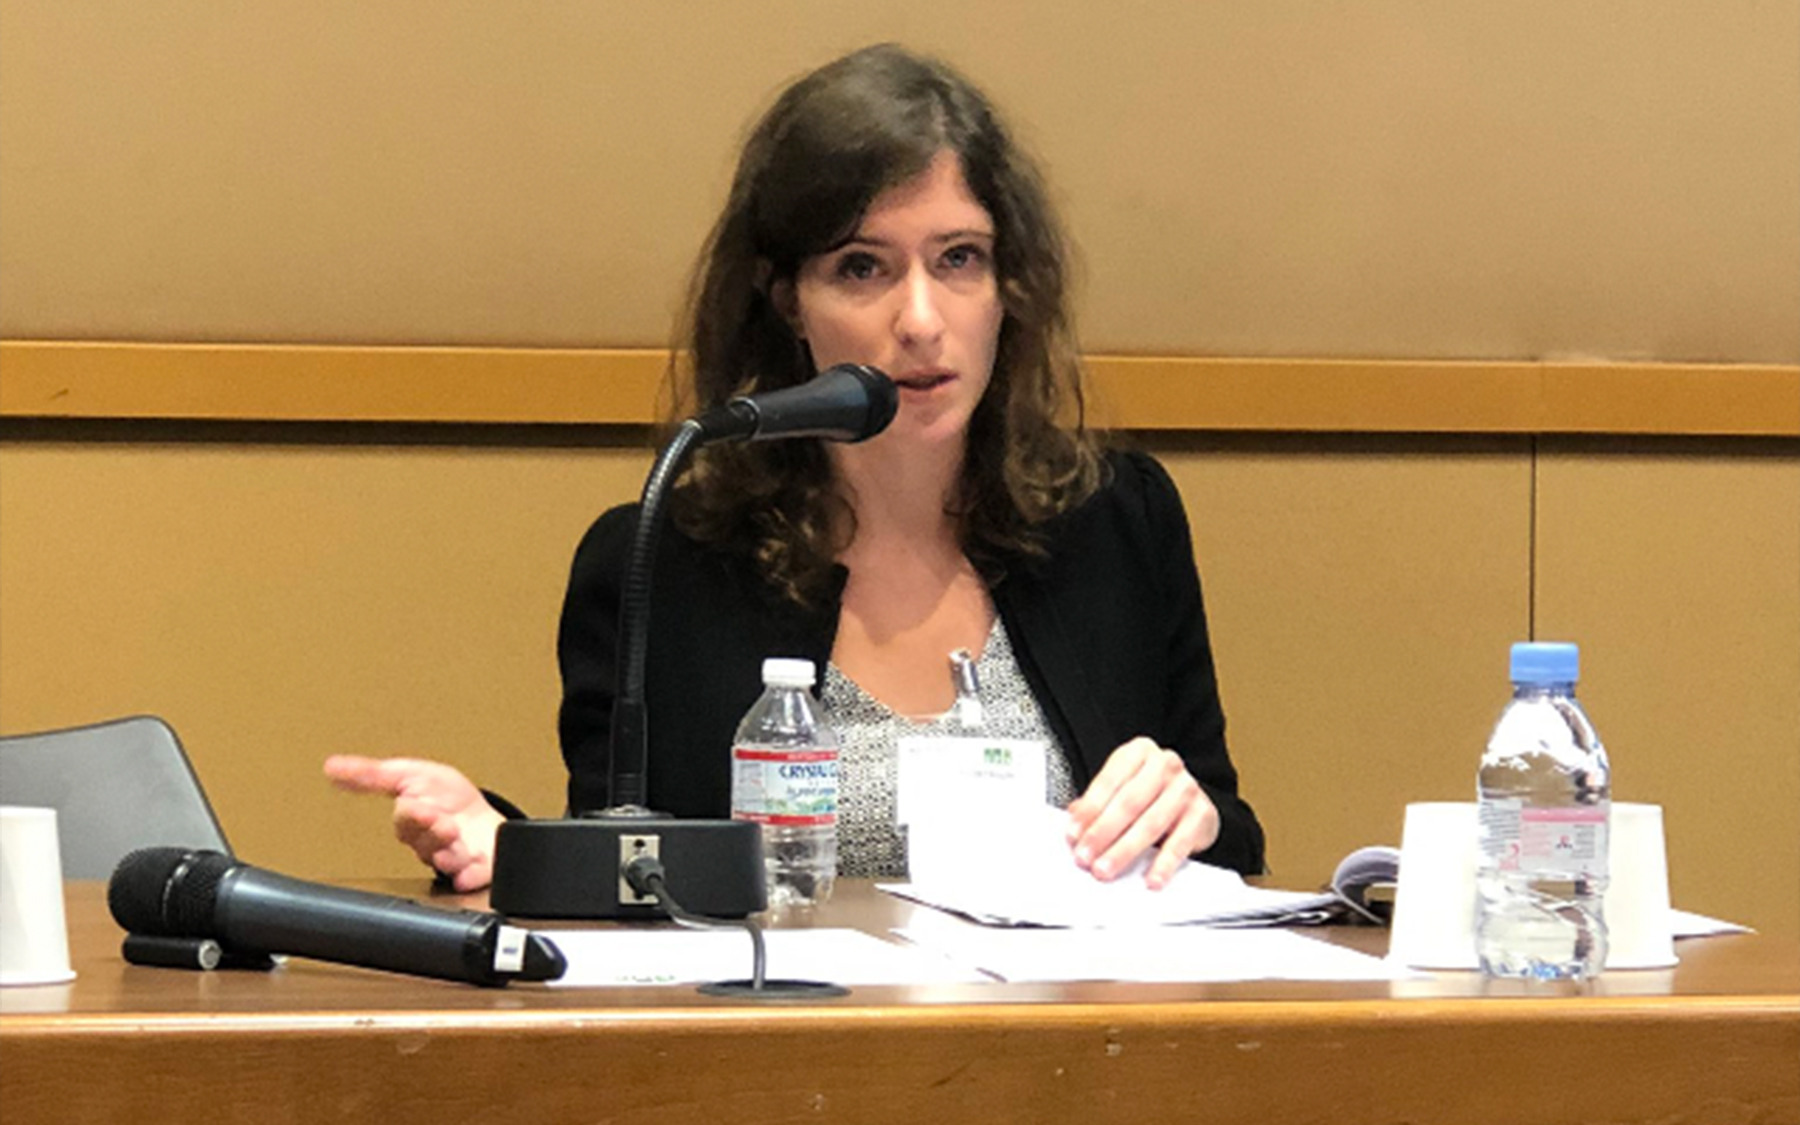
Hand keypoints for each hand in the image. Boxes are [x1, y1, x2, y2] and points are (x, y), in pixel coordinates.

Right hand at [323, 755, 504, 892]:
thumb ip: (372, 775)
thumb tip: (331, 767)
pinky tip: (469, 872)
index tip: (414, 803)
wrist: (487, 821)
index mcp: (413, 823)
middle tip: (442, 822)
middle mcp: (431, 844)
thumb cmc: (449, 801)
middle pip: (424, 842)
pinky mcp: (476, 871)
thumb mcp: (412, 775)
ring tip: (456, 837)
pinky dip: (470, 874)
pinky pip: (471, 877)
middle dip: (432, 831)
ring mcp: (453, 858)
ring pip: (445, 860)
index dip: (410, 814)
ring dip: (450, 851)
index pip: (405, 822)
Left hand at [1065, 736, 1218, 889]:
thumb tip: (1076, 828)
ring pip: (1151, 824)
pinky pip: (1180, 843)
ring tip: (1106, 869)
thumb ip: (1096, 804)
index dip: (1088, 811)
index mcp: (1138, 752)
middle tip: (1085, 857)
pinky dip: (1163, 864)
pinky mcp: (1202, 814)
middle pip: (1128, 803)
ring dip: (1124, 851)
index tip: (1073, 835)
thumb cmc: (1149, 793)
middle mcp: (1164, 764)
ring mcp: (1186, 788)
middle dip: (1103, 833)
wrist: (1192, 800)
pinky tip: (1151, 879)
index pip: (1109, 782)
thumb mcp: (1121, 788)